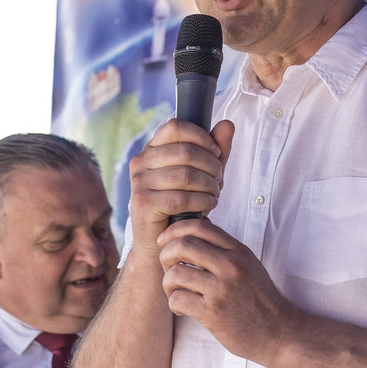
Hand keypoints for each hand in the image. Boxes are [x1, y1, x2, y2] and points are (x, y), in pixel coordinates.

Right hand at [127, 119, 235, 247]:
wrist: (160, 243)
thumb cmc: (182, 205)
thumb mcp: (203, 173)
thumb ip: (215, 150)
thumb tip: (227, 124)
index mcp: (151, 149)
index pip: (176, 126)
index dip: (201, 136)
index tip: (215, 153)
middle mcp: (140, 162)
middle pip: (186, 152)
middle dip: (211, 167)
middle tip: (219, 181)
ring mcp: (139, 182)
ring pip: (186, 175)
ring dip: (209, 186)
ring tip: (215, 195)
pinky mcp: (143, 203)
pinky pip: (182, 197)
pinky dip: (203, 201)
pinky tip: (209, 206)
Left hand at [157, 217, 289, 359]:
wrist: (278, 332)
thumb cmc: (259, 298)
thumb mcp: (248, 264)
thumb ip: (225, 247)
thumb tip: (199, 224)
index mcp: (238, 251)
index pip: (199, 226)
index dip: (174, 230)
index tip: (165, 241)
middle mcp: (231, 266)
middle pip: (182, 245)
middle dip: (165, 254)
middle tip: (167, 268)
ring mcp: (222, 289)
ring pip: (175, 273)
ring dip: (167, 283)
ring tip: (175, 292)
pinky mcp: (213, 313)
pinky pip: (178, 299)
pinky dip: (174, 304)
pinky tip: (183, 309)